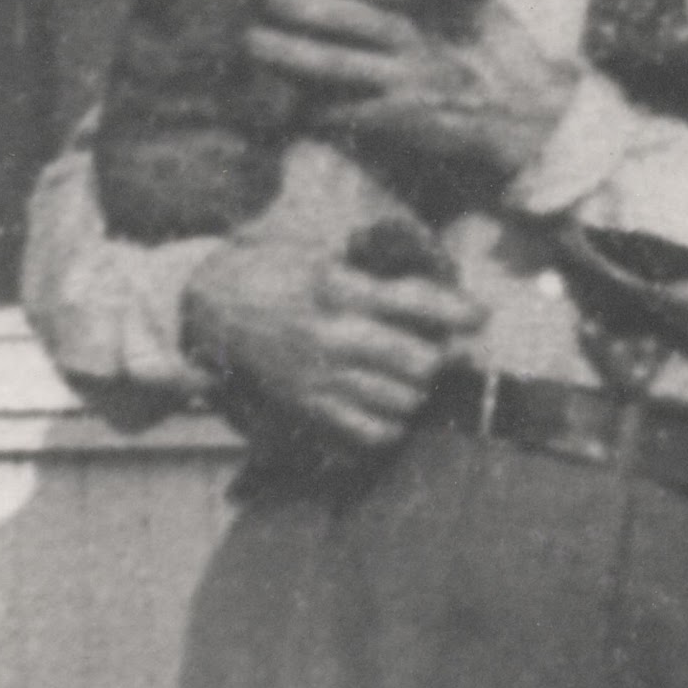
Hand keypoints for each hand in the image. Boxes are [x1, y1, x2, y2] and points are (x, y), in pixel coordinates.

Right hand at [179, 230, 485, 451]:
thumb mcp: (319, 254)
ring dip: (417, 391)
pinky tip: (387, 406)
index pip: (415, 302)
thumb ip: (371, 267)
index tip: (481, 316)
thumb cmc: (269, 273)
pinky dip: (391, 423)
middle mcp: (334, 337)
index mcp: (338, 289)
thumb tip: (430, 271)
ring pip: (403, 401)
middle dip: (440, 357)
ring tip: (411, 378)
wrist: (207, 310)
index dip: (458, 311)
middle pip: (420, 362)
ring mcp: (322, 378)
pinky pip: (372, 432)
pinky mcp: (309, 409)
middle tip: (442, 350)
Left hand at [250, 0, 571, 189]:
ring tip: (256, 44)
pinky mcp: (405, 120)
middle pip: (348, 17)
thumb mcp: (485, 3)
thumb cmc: (506, 57)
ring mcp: (409, 81)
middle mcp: (418, 38)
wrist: (534, 117)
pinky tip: (294, 104)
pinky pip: (350, 112)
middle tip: (267, 0)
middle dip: (303, 7)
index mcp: (437, 5)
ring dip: (291, 54)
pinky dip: (319, 109)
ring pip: (337, 64)